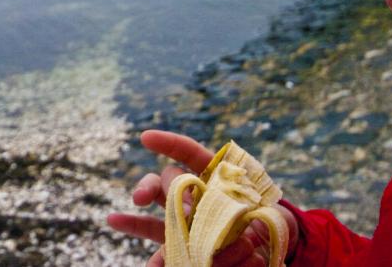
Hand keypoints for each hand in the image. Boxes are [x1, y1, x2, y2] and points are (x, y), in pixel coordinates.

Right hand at [107, 130, 297, 266]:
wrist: (277, 245)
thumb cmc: (271, 219)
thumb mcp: (264, 212)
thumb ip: (239, 214)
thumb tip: (217, 231)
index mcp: (214, 175)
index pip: (188, 152)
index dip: (168, 144)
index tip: (145, 138)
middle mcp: (195, 195)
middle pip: (168, 183)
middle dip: (155, 186)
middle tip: (145, 197)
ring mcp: (188, 223)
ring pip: (157, 218)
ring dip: (136, 221)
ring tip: (114, 221)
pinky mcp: (186, 247)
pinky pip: (166, 252)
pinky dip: (157, 261)